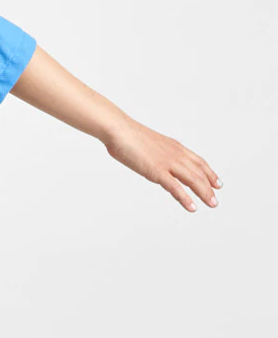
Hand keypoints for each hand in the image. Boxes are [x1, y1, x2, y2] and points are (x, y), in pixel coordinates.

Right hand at [104, 119, 220, 211]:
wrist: (120, 130)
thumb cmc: (128, 136)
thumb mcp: (149, 144)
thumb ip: (155, 153)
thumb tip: (153, 160)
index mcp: (174, 147)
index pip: (198, 161)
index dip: (209, 173)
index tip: (217, 183)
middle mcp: (176, 154)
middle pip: (199, 173)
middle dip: (209, 187)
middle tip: (214, 200)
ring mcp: (168, 163)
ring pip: (193, 180)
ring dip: (204, 193)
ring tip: (211, 204)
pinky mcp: (157, 171)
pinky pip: (176, 187)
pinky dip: (185, 198)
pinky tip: (192, 207)